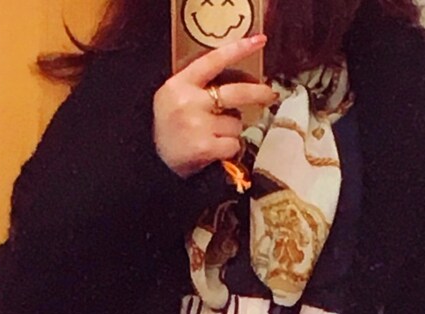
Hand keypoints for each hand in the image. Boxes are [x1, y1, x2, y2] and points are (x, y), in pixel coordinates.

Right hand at [153, 34, 276, 178]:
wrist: (153, 162)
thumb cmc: (170, 127)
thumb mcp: (175, 96)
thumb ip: (201, 85)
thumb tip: (244, 79)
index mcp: (180, 84)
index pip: (213, 60)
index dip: (238, 49)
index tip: (259, 41)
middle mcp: (189, 102)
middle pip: (236, 92)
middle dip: (258, 93)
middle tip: (270, 94)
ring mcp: (198, 125)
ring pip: (236, 122)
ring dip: (232, 130)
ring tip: (214, 136)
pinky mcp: (206, 147)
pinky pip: (234, 144)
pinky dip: (230, 149)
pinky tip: (216, 150)